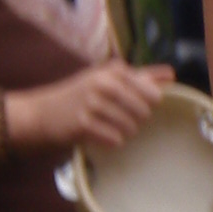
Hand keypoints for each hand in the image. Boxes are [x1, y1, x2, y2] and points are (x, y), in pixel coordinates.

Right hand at [7, 60, 173, 154]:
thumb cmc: (81, 95)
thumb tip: (171, 75)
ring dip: (124, 132)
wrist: (41, 113)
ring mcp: (92, 103)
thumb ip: (141, 76)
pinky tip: (100, 134)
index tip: (134, 104)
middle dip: (136, 119)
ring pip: (131, 127)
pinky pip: (115, 139)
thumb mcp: (108, 78)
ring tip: (108, 125)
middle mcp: (103, 83)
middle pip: (145, 112)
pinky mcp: (83, 123)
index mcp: (114, 70)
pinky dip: (112, 141)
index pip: (153, 93)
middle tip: (118, 116)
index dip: (149, 104)